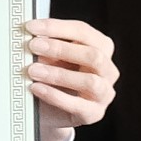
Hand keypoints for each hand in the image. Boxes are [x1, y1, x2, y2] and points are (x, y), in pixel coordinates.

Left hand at [24, 17, 118, 140]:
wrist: (50, 111)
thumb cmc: (54, 79)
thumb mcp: (50, 59)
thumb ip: (47, 48)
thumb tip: (33, 37)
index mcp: (100, 49)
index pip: (84, 32)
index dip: (57, 28)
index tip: (32, 27)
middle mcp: (107, 70)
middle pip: (93, 55)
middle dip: (60, 49)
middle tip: (33, 46)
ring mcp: (104, 93)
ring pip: (90, 81)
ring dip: (58, 74)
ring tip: (33, 70)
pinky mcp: (94, 113)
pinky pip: (77, 105)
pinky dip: (54, 96)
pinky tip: (36, 88)